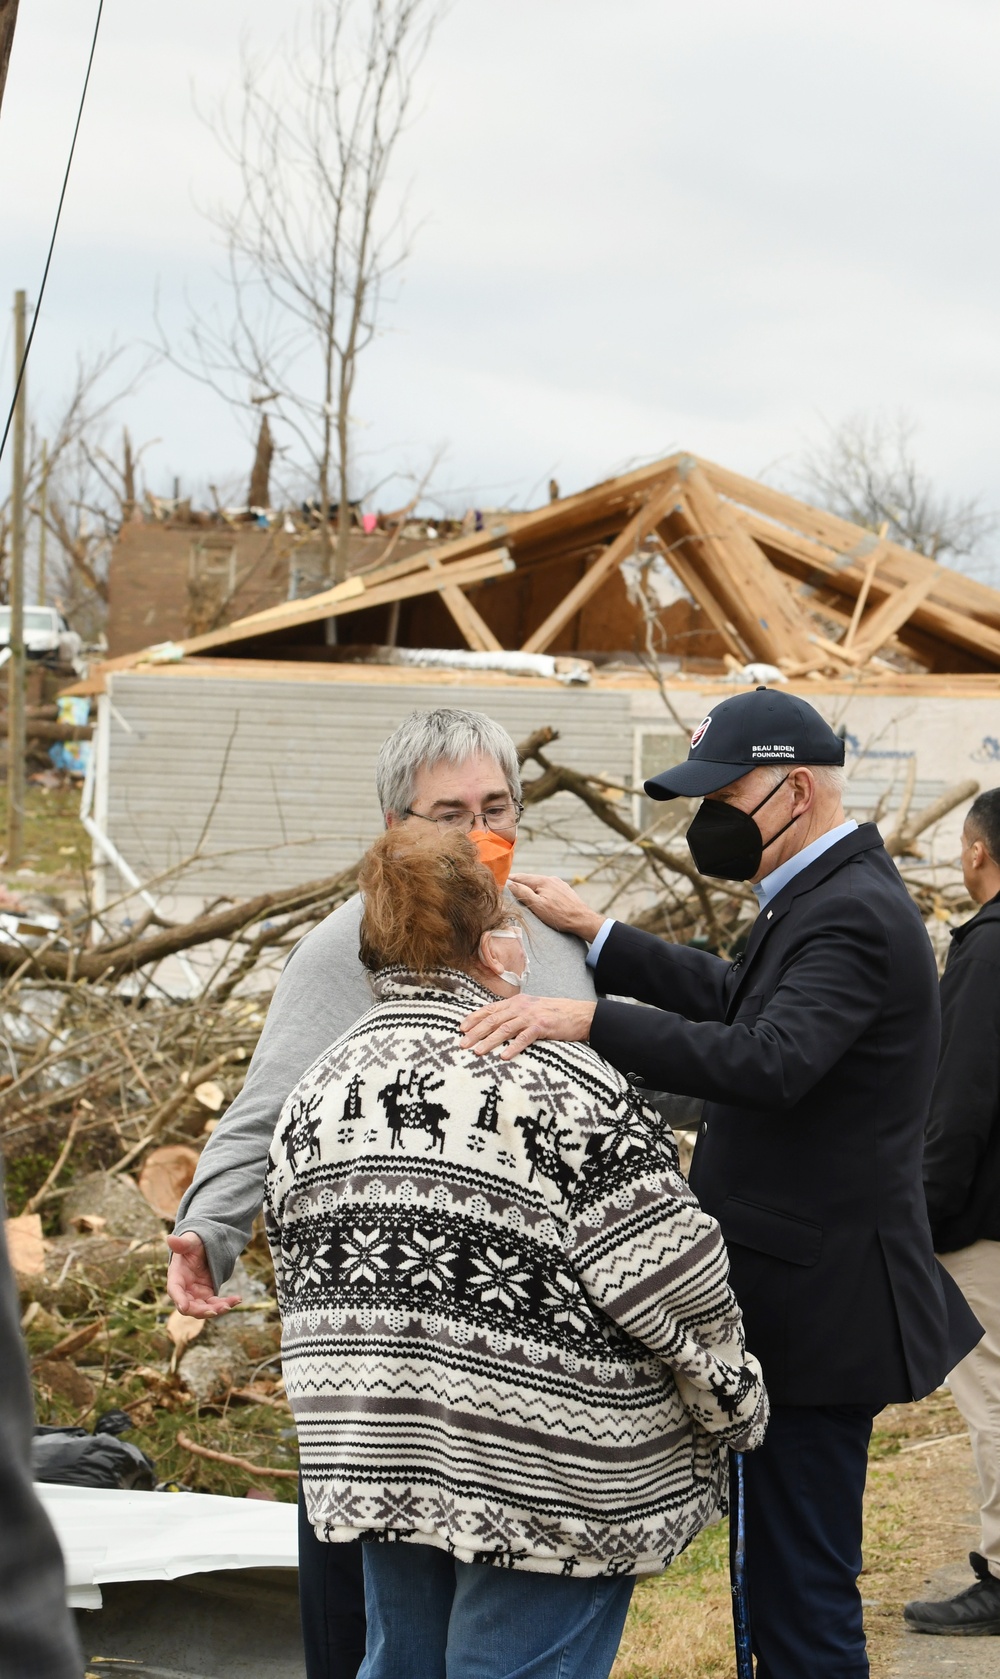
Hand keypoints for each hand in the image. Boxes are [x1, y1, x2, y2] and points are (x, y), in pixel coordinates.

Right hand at [166, 1232, 241, 1318]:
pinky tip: (237, 1300)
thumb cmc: (194, 1243)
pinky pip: (215, 1304)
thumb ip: (182, 1243)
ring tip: (230, 1305)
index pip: (174, 1290)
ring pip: (203, 1308)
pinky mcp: (207, 1295)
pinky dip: (226, 1303)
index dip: (178, 1299)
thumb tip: (170, 1238)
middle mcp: (184, 1289)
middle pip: (189, 1306)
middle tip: (215, 1310)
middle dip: (201, 1311)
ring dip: (216, 1309)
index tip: (184, 1307)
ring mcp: (196, 1294)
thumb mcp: (190, 1241)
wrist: (204, 1248)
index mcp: (176, 1275)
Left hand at [460, 995, 595, 1059]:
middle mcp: (521, 1007)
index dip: (474, 1018)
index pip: (490, 1009)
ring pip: (505, 1028)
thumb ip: (515, 1014)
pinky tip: (503, 1056)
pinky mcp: (542, 1026)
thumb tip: (496, 1024)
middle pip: (493, 1019)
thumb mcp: (531, 1009)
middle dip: (476, 1032)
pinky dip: (513, 1047)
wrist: (579, 1014)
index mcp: (516, 1002)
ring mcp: (531, 1016)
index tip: (461, 1028)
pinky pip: (524, 1037)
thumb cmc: (554, 1014)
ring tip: (477, 1052)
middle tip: (462, 1043)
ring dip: (489, 1041)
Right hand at [508, 874, 602, 941]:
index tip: (500, 880)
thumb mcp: (537, 906)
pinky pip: (548, 888)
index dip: (510, 879)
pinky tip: (539, 896)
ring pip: (539, 884)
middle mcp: (551, 879)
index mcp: (543, 881)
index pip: (521, 877)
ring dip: (530, 887)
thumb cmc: (560, 915)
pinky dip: (540, 890)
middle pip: (530, 879)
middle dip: (519, 882)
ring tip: (520, 891)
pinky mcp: (564, 890)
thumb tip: (510, 883)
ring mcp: (559, 884)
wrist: (582, 920)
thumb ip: (523, 893)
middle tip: (507, 885)